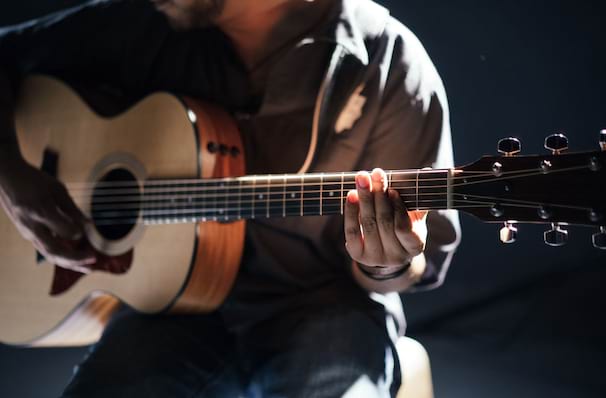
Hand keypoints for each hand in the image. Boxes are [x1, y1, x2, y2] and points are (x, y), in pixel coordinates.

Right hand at [0, 157, 95, 271]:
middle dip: (75, 259)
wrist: (6, 178)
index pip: (63, 231)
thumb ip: (72, 209)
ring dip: (70, 263)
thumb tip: (89, 225)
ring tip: (88, 267)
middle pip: (54, 251)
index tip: (88, 229)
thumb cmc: (34, 180)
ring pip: (49, 254)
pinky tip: (76, 259)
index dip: (78, 232)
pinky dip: (62, 256)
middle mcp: (32, 226)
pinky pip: (46, 249)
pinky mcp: (27, 234)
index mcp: (40, 211)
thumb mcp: (57, 189)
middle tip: (94, 260)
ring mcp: (27, 232)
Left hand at [344, 168, 427, 279]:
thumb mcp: (413, 215)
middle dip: (379, 196)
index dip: (398, 209)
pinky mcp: (358, 255)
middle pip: (384, 223)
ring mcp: (375, 258)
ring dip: (364, 198)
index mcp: (414, 246)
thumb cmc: (402, 225)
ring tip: (362, 179)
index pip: (404, 228)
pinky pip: (352, 231)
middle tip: (376, 174)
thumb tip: (426, 171)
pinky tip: (352, 194)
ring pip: (368, 224)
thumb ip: (417, 198)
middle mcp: (395, 257)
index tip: (392, 190)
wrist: (385, 249)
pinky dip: (351, 211)